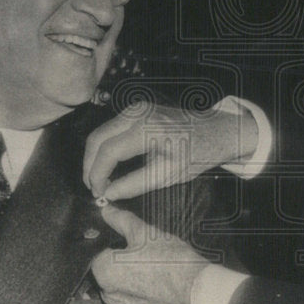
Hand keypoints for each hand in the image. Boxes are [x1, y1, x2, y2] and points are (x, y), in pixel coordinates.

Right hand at [84, 101, 257, 200]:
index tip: (97, 193)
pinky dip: (105, 146)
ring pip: (100, 132)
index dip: (97, 175)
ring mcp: (135, 108)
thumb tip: (108, 195)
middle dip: (89, 166)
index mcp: (146, 130)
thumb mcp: (168, 175)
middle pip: (96, 139)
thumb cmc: (196, 154)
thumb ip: (135, 185)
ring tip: (99, 179)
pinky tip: (109, 164)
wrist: (214, 130)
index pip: (108, 152)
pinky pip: (110, 128)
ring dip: (95, 156)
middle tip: (93, 188)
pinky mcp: (136, 109)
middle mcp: (136, 114)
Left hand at [91, 205, 210, 303]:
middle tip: (142, 246)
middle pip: (108, 267)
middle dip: (120, 257)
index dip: (112, 240)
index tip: (126, 236)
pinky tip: (157, 275)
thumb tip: (105, 210)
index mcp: (102, 272)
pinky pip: (134, 294)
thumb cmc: (168, 260)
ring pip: (121, 281)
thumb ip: (119, 219)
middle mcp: (108, 293)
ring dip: (131, 272)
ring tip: (151, 260)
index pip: (97, 251)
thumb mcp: (143, 231)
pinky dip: (141, 284)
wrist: (195, 289)